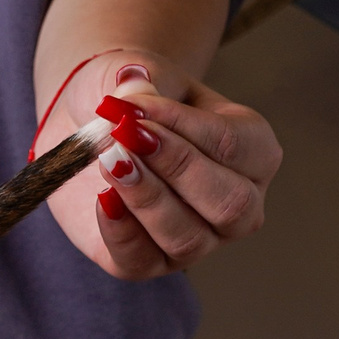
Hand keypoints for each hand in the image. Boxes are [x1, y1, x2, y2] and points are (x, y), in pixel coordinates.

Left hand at [40, 49, 282, 278]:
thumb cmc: (128, 104)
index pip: (234, 144)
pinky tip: (101, 196)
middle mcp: (237, 203)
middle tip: (125, 135)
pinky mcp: (146, 262)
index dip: (181, 125)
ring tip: (108, 160)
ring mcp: (197, 240)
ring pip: (187, 239)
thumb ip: (140, 80)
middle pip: (230, 203)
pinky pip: (140, 261)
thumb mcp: (135, 77)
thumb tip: (133, 88)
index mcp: (253, 152)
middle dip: (176, 167)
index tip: (132, 106)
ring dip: (146, 198)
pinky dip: (119, 229)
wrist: (86, 128)